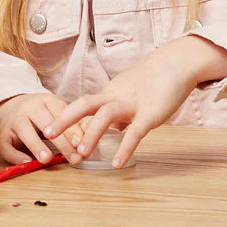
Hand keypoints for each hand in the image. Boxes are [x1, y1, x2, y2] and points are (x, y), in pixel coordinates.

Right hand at [0, 92, 84, 164]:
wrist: (11, 106)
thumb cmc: (42, 114)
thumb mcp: (57, 113)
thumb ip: (73, 124)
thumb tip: (92, 137)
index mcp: (46, 100)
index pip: (60, 111)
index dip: (71, 128)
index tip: (82, 143)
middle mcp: (28, 107)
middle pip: (44, 121)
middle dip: (60, 141)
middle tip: (74, 158)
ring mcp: (14, 119)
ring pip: (23, 129)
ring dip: (36, 144)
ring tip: (47, 159)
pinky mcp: (2, 134)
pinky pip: (5, 144)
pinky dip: (15, 155)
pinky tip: (27, 163)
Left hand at [43, 36, 226, 167]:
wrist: (178, 62)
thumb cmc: (156, 80)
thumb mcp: (132, 95)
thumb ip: (121, 112)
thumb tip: (115, 130)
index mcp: (111, 93)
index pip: (83, 105)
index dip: (67, 118)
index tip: (52, 131)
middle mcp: (117, 96)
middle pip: (84, 104)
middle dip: (65, 119)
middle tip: (47, 134)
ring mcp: (133, 104)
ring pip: (105, 115)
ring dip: (91, 134)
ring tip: (81, 153)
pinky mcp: (151, 113)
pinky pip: (135, 132)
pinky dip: (125, 147)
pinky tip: (117, 163)